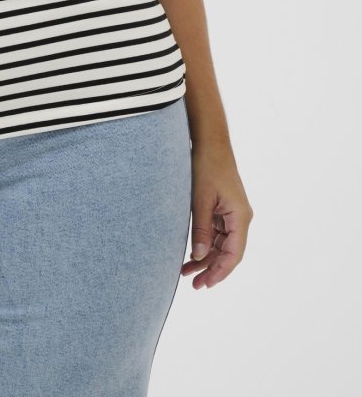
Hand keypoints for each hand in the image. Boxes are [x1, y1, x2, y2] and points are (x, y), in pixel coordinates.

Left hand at [182, 141, 253, 289]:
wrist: (209, 141)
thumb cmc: (206, 166)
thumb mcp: (200, 199)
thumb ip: (201, 229)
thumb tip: (198, 257)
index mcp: (240, 216)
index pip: (234, 254)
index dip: (220, 272)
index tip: (206, 285)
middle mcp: (240, 217)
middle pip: (228, 252)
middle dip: (211, 269)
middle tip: (193, 285)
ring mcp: (232, 213)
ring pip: (221, 244)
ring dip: (205, 258)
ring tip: (185, 274)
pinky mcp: (223, 208)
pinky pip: (216, 233)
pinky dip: (205, 244)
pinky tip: (191, 255)